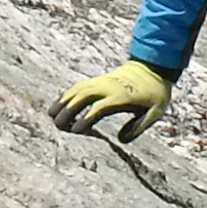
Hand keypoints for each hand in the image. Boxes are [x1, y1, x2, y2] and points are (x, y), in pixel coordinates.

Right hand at [49, 59, 171, 142]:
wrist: (153, 67)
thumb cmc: (155, 94)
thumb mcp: (155, 112)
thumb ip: (139, 126)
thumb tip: (121, 140)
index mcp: (122, 96)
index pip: (100, 107)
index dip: (86, 118)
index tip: (76, 130)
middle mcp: (108, 87)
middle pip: (83, 96)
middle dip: (68, 110)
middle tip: (57, 125)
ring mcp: (102, 81)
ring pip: (78, 89)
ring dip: (64, 100)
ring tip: (51, 114)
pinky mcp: (98, 79)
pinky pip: (79, 85)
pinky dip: (67, 94)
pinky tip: (59, 104)